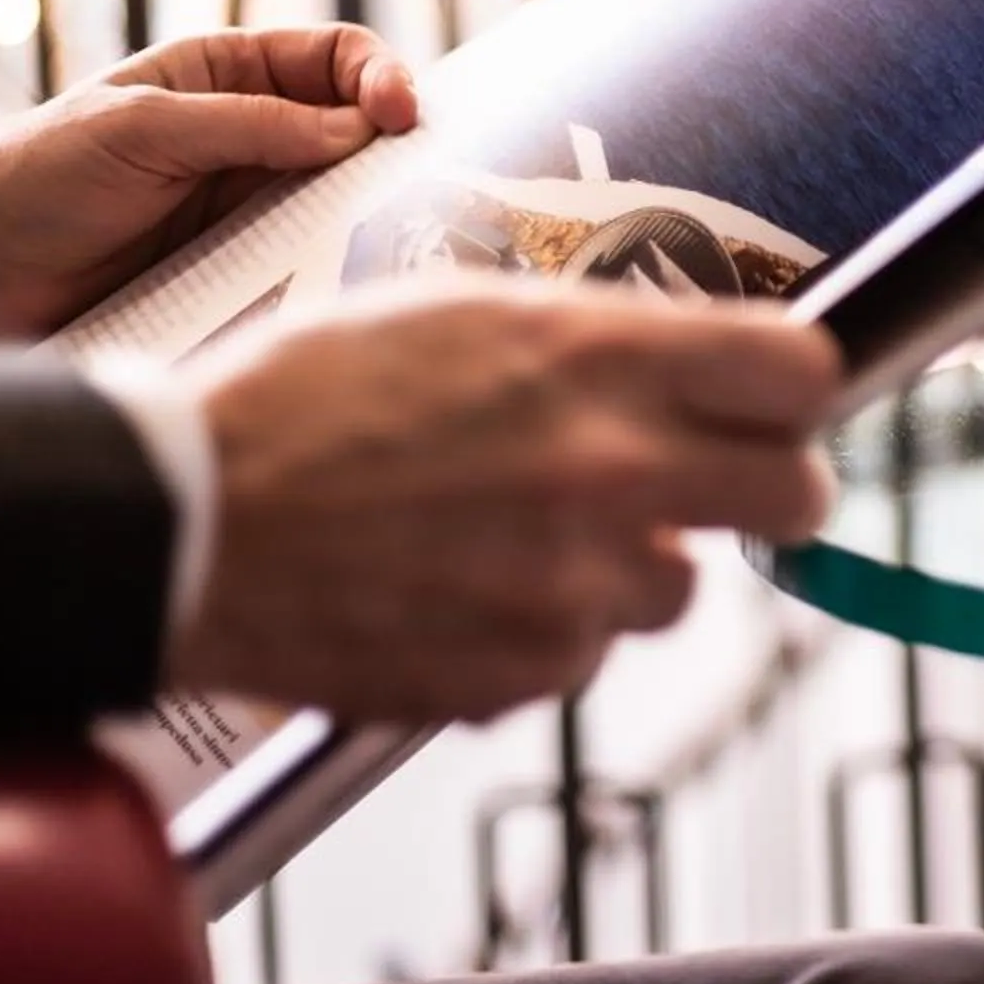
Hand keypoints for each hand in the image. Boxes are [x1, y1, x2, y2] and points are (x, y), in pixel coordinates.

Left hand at [0, 26, 420, 341]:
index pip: (335, 56)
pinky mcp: (243, 271)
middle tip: (426, 177)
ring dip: (377, 212)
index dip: (380, 75)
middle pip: (358, 129)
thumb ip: (247, 124)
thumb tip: (357, 131)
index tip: (400, 115)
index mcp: (226, 74)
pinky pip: (312, 262)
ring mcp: (251, 205)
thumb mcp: (139, 128)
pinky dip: (341, 267)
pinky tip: (359, 278)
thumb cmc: (38, 178)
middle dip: (398, 146)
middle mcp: (252, 136)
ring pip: (345, 200)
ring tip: (406, 233)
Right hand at [161, 279, 842, 723]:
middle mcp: (608, 468)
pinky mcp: (529, 670)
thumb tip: (708, 363)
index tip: (770, 403)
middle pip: (797, 496)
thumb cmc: (310, 399)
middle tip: (719, 486)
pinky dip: (545, 628)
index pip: (799, 372)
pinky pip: (587, 651)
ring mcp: (575, 581)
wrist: (184, 525)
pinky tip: (460, 586)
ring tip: (517, 532)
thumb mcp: (462, 313)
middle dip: (770, 490)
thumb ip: (600, 341)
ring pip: (681, 586)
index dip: (792, 390)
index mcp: (594, 356)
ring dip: (629, 566)